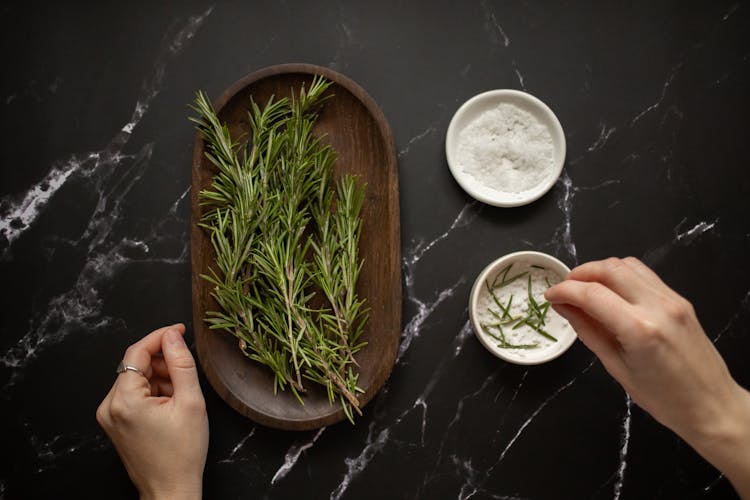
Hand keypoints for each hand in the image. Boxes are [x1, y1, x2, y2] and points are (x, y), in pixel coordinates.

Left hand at [96, 324, 208, 499]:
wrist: (171, 489)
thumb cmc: (182, 453)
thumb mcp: (190, 402)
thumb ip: (181, 363)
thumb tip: (173, 336)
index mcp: (124, 400)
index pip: (137, 352)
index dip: (160, 336)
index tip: (179, 330)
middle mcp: (109, 407)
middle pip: (135, 366)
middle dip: (163, 363)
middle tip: (186, 375)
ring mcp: (110, 416)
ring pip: (136, 379)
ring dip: (159, 378)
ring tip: (181, 397)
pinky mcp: (115, 423)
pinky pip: (133, 394)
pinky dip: (153, 392)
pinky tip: (170, 405)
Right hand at [545, 257, 749, 497]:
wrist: (712, 406)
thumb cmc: (662, 399)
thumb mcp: (616, 367)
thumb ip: (588, 331)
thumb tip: (564, 306)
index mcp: (639, 329)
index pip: (592, 293)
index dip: (564, 290)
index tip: (549, 296)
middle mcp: (657, 306)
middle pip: (609, 269)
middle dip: (580, 274)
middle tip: (564, 290)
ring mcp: (672, 299)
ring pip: (627, 265)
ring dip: (600, 270)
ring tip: (584, 289)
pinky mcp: (680, 299)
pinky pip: (644, 275)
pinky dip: (620, 275)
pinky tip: (610, 292)